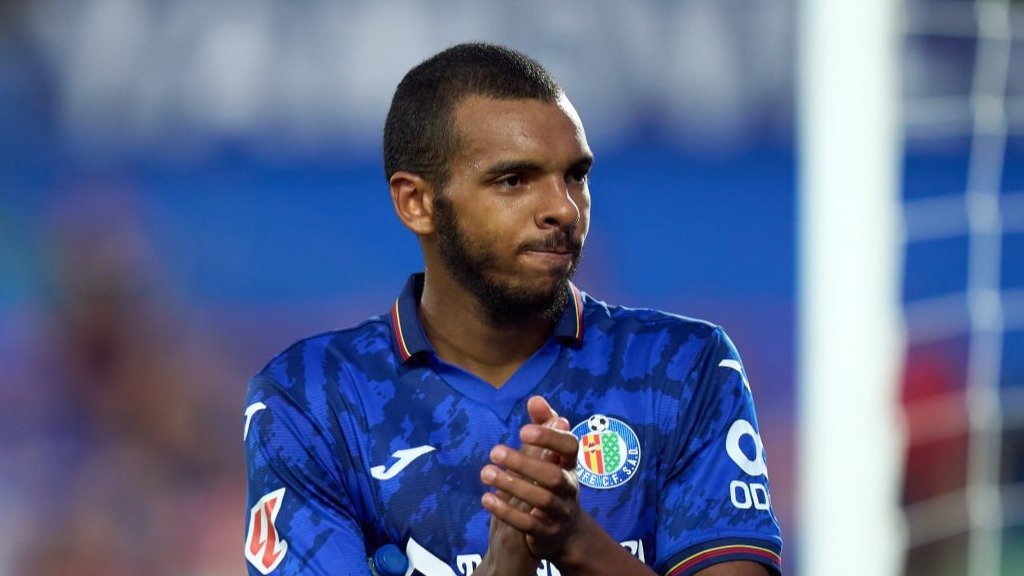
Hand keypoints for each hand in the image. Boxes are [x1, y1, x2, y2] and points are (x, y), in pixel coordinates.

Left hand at [480, 396, 581, 562]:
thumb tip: (536, 399)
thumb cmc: (553, 483)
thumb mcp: (550, 456)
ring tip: (485, 472)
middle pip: (553, 475)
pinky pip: (528, 524)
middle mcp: (569, 488)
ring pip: (542, 499)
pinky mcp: (546, 533)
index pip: (570, 447)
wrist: (564, 533)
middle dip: (524, 463)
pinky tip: (486, 498)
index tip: (522, 430)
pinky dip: (507, 511)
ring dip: (512, 485)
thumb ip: (544, 427)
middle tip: (494, 452)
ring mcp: (560, 512)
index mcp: (570, 465)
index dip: (550, 438)